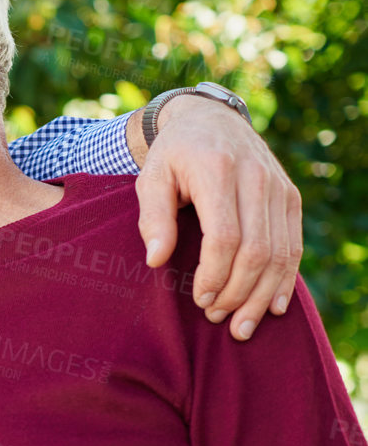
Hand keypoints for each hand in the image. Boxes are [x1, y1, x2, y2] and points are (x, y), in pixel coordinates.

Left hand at [133, 94, 301, 340]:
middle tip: (215, 317)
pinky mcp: (290, 197)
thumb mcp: (150, 178)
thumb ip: (152, 218)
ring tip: (242, 326)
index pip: (224, 236)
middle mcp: (256, 178)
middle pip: (256, 250)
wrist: (210, 120)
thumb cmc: (173, 155)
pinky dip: (285, 279)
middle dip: (237, 292)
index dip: (214, 275)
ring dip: (261, 294)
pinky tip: (273, 306)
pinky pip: (294, 244)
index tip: (200, 300)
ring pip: (280, 252)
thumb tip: (156, 260)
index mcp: (218, 171)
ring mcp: (278, 187)